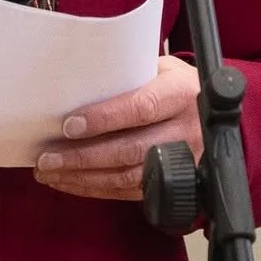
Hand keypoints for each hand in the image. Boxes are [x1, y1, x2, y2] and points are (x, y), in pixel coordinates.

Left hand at [33, 55, 200, 200]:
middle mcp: (185, 130)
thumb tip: (77, 83)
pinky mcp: (173, 182)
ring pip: (127, 176)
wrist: (214, 112)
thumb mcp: (161, 68)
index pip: (141, 108)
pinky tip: (72, 182)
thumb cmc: (177, 84)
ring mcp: (182, 161)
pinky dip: (96, 189)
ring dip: (83, 177)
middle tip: (47, 158)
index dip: (104, 118)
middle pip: (131, 150)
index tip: (69, 125)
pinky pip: (130, 192)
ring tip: (50, 172)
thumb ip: (128, 75)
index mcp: (181, 94)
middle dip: (83, 156)